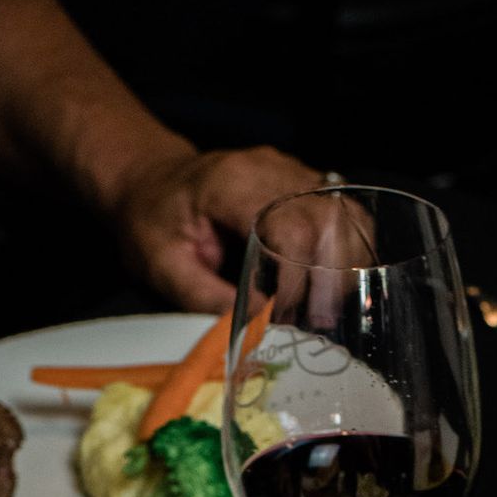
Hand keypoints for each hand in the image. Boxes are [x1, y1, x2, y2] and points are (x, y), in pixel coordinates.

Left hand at [110, 144, 325, 310]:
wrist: (149, 180)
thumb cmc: (150, 220)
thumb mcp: (161, 264)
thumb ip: (206, 297)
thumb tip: (258, 327)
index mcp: (232, 184)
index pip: (290, 227)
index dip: (298, 277)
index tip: (288, 316)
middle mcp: (272, 170)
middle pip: (329, 218)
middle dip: (331, 274)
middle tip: (318, 320)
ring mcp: (293, 172)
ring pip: (346, 214)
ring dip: (346, 264)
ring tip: (326, 307)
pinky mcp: (303, 184)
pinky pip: (343, 215)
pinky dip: (346, 252)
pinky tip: (329, 284)